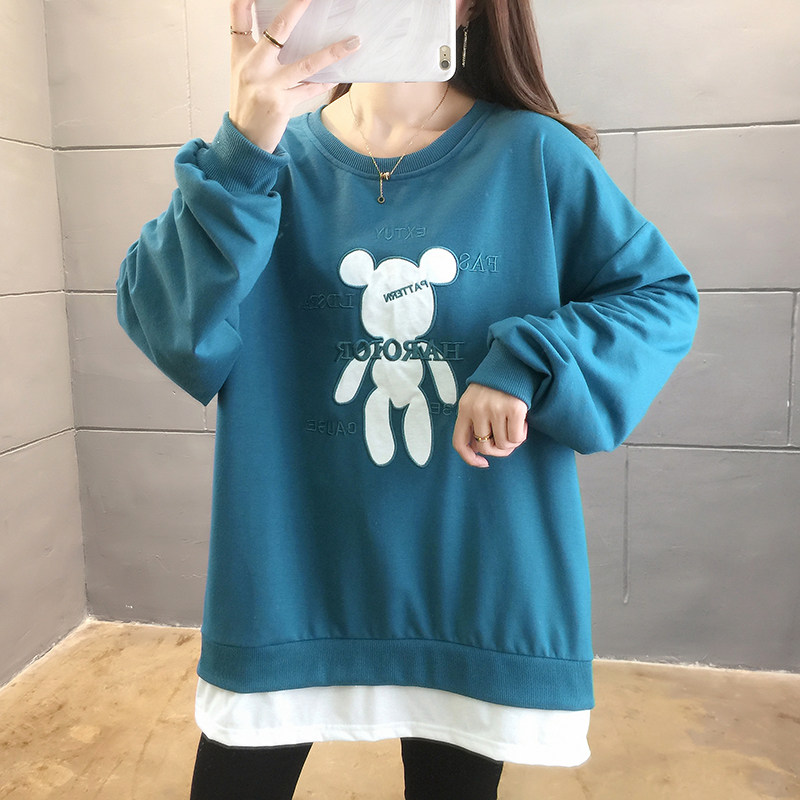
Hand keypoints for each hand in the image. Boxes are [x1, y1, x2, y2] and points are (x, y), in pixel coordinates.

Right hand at [229, 0, 359, 152]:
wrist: (245, 139)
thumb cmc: (247, 102)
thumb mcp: (243, 70)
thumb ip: (256, 47)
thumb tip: (280, 27)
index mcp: (241, 53)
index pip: (239, 12)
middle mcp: (252, 66)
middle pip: (277, 29)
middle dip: (297, 8)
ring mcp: (268, 85)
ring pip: (306, 63)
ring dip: (333, 52)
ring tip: (354, 42)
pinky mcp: (282, 104)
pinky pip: (310, 89)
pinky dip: (325, 83)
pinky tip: (339, 77)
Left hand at [452, 384, 528, 467]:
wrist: (514, 361)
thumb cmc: (497, 384)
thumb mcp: (477, 399)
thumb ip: (474, 420)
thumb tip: (480, 448)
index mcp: (464, 408)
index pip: (459, 442)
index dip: (470, 458)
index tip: (483, 463)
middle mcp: (477, 409)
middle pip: (485, 447)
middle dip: (498, 450)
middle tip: (507, 441)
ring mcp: (495, 409)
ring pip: (503, 445)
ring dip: (512, 441)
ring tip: (515, 425)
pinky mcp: (514, 408)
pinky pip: (517, 438)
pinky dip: (522, 435)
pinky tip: (522, 422)